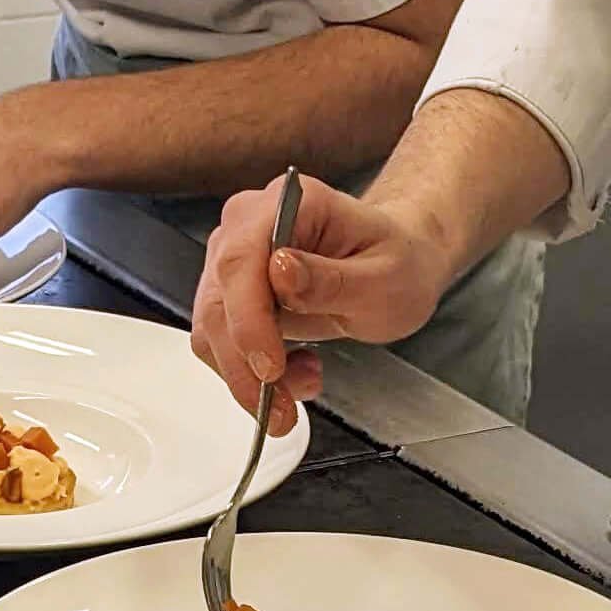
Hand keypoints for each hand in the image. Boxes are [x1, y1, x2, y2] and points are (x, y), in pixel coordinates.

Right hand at [191, 174, 453, 430]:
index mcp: (291, 203)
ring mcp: (234, 257)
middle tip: (284, 408)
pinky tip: (293, 372)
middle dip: (247, 365)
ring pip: (213, 328)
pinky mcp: (231, 291)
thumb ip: (331, 278)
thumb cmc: (396, 262)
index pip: (242, 259)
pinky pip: (221, 340)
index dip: (248, 321)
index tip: (270, 367)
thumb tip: (279, 271)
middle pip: (219, 301)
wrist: (397, 264)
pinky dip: (249, 371)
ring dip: (248, 375)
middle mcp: (250, 223)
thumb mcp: (385, 278)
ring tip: (303, 384)